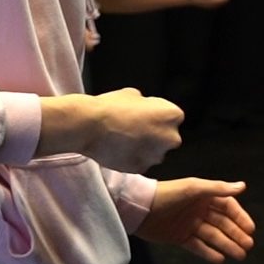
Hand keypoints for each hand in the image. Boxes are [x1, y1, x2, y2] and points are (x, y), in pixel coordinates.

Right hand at [39, 88, 183, 172]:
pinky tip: (118, 149)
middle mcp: (171, 138)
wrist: (90, 126)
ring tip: (124, 139)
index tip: (144, 115)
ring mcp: (156, 156)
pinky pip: (140, 162)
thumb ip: (148, 105)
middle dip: (155, 134)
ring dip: (145, 148)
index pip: (173, 116)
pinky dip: (132, 158)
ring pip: (154, 152)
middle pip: (167, 137)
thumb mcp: (135, 95)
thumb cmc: (112, 107)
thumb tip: (145, 110)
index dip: (157, 115)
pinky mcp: (141, 168)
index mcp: (173, 115)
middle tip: (135, 128)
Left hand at [137, 178, 254, 262]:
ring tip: (240, 255)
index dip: (240, 217)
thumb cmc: (168, 194)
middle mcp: (199, 210)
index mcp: (204, 196)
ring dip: (227, 245)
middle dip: (236, 234)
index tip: (251, 229)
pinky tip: (220, 259)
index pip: (228, 207)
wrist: (140, 208)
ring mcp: (190, 224)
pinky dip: (209, 253)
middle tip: (249, 246)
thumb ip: (218, 189)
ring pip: (213, 236)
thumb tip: (242, 187)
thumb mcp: (194, 188)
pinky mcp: (180, 237)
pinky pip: (198, 246)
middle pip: (223, 224)